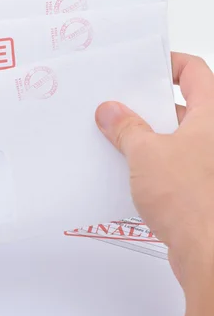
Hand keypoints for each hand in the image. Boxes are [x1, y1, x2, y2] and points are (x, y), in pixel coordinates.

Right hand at [95, 53, 213, 315]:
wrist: (208, 250)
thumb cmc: (192, 198)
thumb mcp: (145, 153)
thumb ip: (126, 128)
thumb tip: (111, 111)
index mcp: (209, 117)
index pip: (194, 73)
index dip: (169, 64)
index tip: (143, 67)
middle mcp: (211, 137)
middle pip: (180, 106)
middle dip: (146, 105)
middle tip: (116, 106)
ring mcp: (205, 163)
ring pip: (173, 138)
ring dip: (145, 137)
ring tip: (114, 139)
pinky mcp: (197, 187)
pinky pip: (170, 164)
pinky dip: (149, 163)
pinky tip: (125, 170)